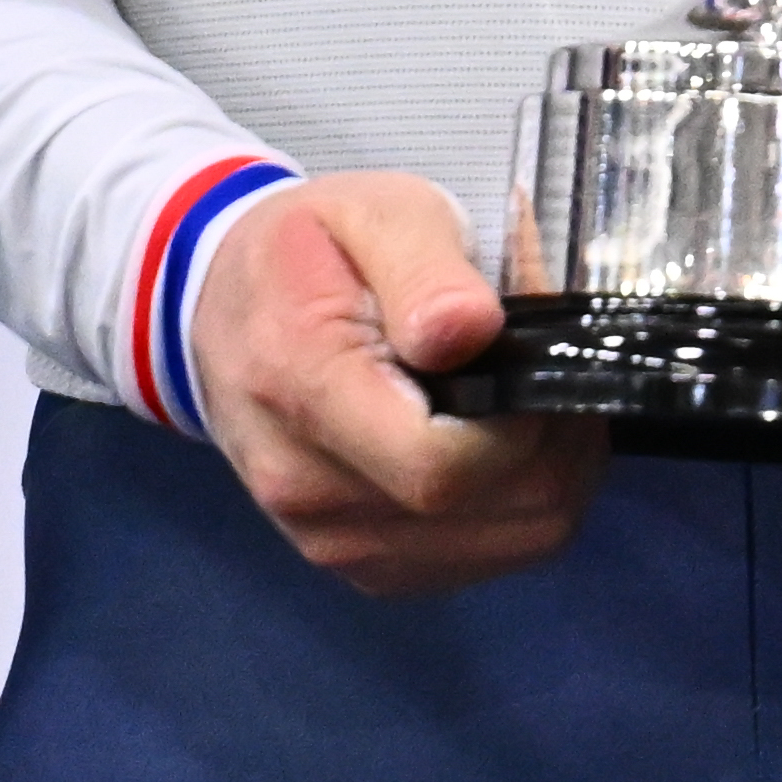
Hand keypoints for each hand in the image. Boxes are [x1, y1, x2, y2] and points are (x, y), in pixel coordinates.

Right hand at [185, 171, 604, 594]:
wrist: (227, 310)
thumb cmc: (312, 251)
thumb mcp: (370, 213)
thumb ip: (422, 267)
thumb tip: (470, 330)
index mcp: (300, 386)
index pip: (437, 467)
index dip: (522, 425)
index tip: (542, 358)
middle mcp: (305, 488)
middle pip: (481, 510)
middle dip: (552, 443)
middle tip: (555, 367)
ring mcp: (330, 542)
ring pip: (505, 544)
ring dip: (551, 475)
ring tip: (535, 399)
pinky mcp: (363, 567)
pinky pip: (484, 560)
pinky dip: (524, 507)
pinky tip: (509, 443)